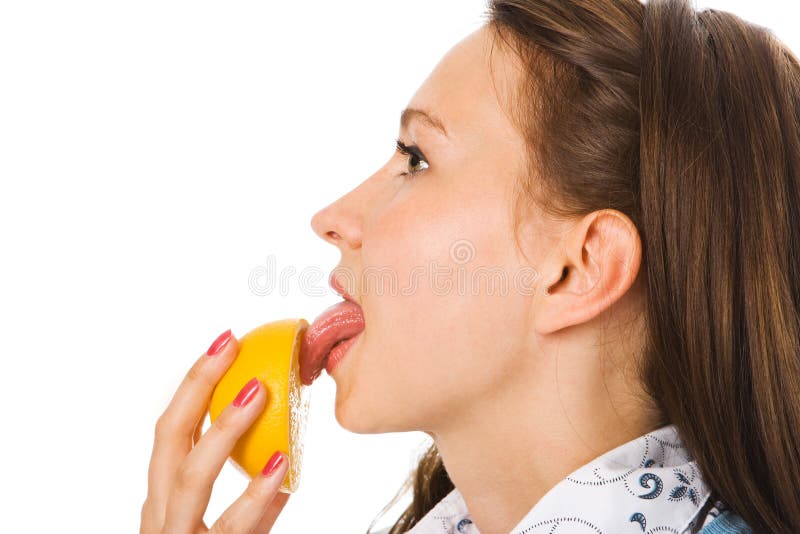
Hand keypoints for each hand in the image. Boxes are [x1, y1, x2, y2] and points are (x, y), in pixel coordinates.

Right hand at [140, 329, 290, 533]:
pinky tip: (279, 465)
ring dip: (224, 428)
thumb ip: (254, 508)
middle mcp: (162, 514)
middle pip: (169, 438)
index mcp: (164, 502)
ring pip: (191, 476)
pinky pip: (229, 524)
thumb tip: (283, 464)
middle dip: (197, 386)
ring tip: (257, 392)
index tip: (225, 345)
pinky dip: (254, 492)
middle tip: (229, 346)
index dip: (195, 385)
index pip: (173, 431)